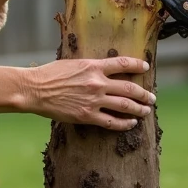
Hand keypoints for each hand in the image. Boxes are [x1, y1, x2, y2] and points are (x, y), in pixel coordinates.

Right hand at [21, 56, 155, 130]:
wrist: (35, 89)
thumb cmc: (50, 74)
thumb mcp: (73, 63)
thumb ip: (90, 67)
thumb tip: (103, 70)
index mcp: (94, 66)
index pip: (123, 64)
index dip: (137, 65)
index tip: (145, 67)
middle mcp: (98, 83)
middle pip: (130, 88)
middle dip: (144, 94)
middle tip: (152, 97)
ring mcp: (94, 100)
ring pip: (125, 105)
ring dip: (139, 109)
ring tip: (146, 110)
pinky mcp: (88, 115)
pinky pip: (112, 122)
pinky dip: (124, 123)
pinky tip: (131, 123)